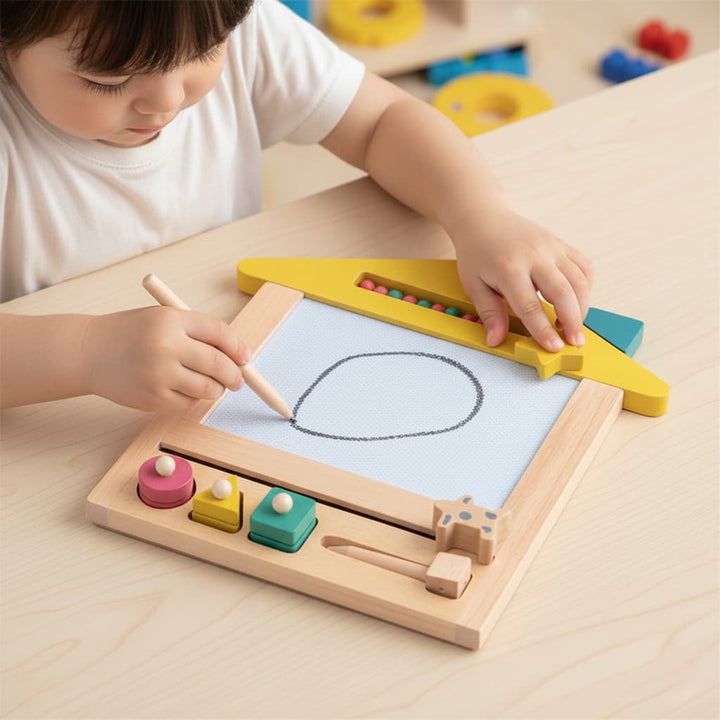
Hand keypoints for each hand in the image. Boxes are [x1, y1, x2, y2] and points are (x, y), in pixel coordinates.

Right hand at [81, 307, 248, 411]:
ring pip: (207, 388)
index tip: (245, 358)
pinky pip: (188, 403)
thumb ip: (197, 333)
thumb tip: (238, 356)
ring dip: (215, 389)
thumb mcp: (162, 319)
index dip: (237, 347)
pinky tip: (180, 389)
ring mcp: (159, 375)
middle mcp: (166, 346)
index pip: (219, 333)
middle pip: (218, 363)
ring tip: (210, 385)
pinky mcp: (153, 398)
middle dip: (235, 374)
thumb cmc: (130, 334)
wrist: (88, 352)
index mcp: (171, 320)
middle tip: (238, 380)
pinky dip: (192, 399)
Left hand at [453, 209, 592, 351]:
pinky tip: (576, 303)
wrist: (485, 218)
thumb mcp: (474, 285)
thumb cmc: (477, 254)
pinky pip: (583, 267)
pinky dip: (585, 288)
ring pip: (579, 280)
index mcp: (509, 268)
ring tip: (574, 328)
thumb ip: (489, 313)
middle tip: (575, 343)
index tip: (554, 348)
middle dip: (572, 321)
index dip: (544, 329)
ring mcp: (552, 247)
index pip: (530, 305)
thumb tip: (496, 341)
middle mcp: (535, 255)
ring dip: (582, 307)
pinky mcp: (562, 244)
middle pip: (562, 292)